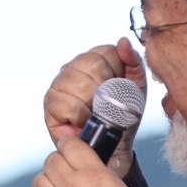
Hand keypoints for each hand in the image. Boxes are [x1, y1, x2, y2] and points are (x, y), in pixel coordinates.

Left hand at [21, 136, 151, 186]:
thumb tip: (100, 167)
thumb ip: (108, 176)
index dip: (71, 144)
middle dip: (60, 162)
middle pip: (51, 160)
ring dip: (47, 182)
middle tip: (69, 170)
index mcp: (92, 176)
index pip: (70, 144)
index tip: (73, 148)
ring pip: (38, 181)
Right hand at [44, 39, 146, 178]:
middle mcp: (74, 67)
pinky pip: (66, 102)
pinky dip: (80, 115)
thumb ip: (134, 62)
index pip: (106, 52)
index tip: (119, 88)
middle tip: (109, 104)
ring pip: (77, 82)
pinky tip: (84, 120)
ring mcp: (59, 83)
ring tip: (96, 113)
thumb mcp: (136, 87)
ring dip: (92, 103)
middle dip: (106, 88)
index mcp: (95, 59)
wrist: (113, 145)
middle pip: (92, 65)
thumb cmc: (123, 115)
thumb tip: (123, 41)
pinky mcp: (50, 102)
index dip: (117, 72)